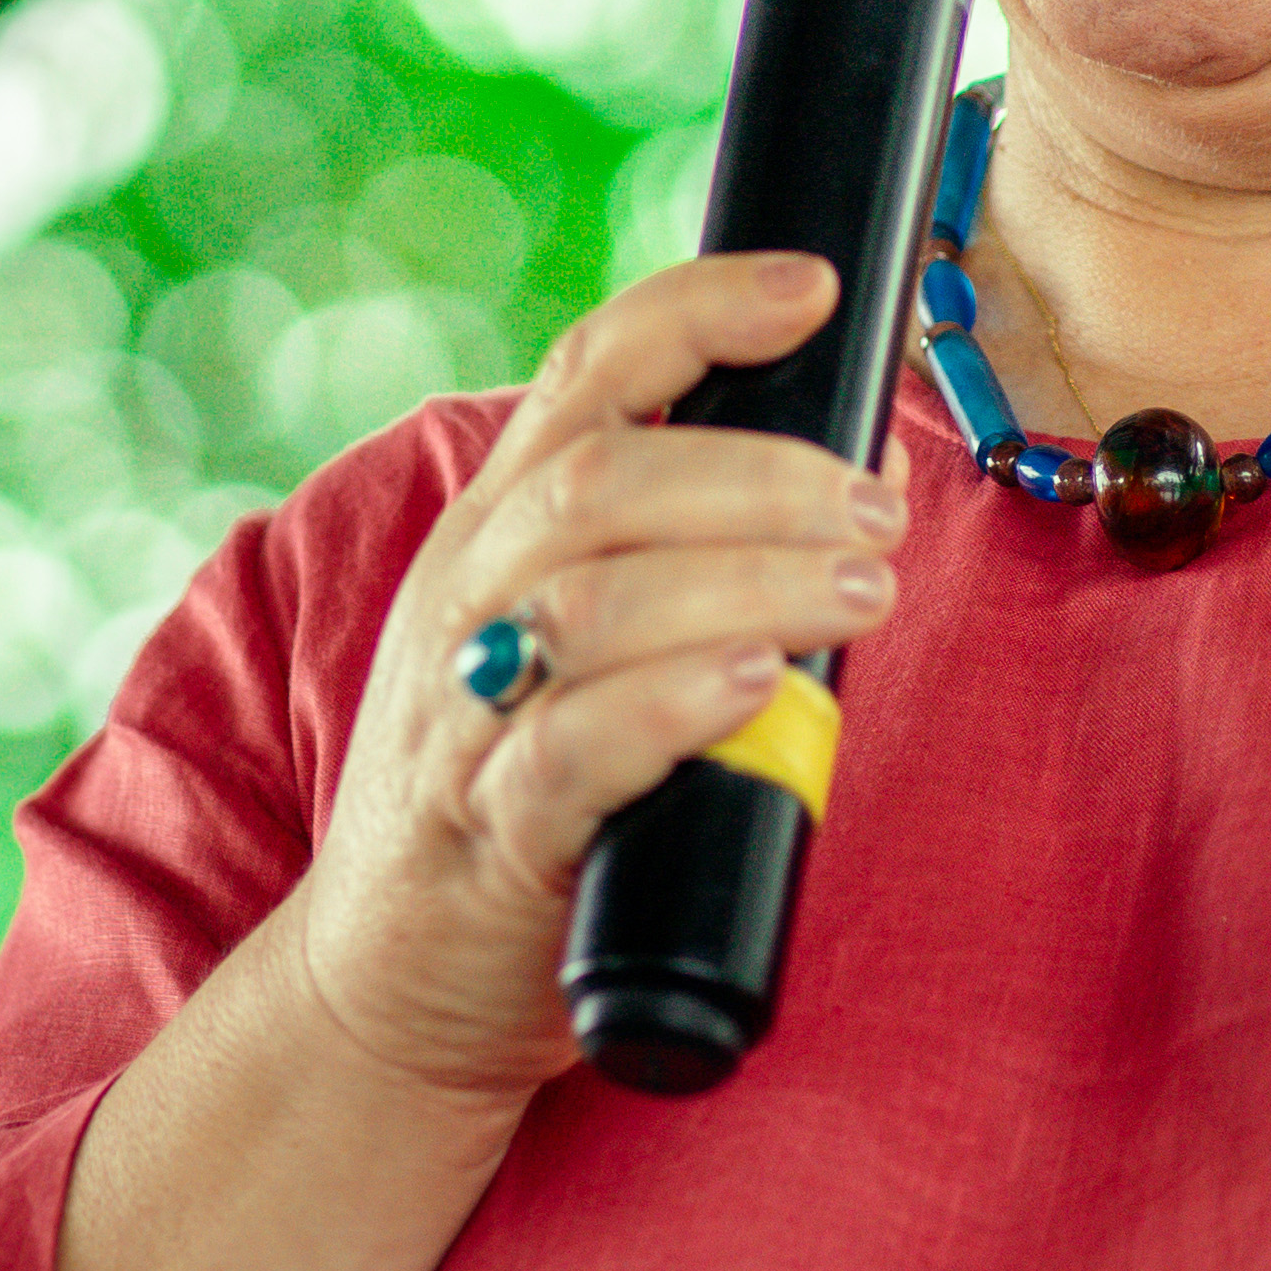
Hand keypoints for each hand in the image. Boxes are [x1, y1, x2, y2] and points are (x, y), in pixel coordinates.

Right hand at [271, 249, 907, 1105]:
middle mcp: (471, 599)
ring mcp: (467, 714)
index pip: (587, 370)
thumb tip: (868, 477)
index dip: (701, 309)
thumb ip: (694, 561)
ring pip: (595, 597)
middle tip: (881, 510)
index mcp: (499, 529)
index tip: (818, 288)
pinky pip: (565, 749)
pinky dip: (668, 703)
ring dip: (750, 576)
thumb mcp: (580, 644)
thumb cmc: (525, 792)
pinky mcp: (490, 836)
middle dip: (763, 471)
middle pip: (603, 476)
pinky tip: (752, 682)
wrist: (388, 983)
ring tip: (864, 590)